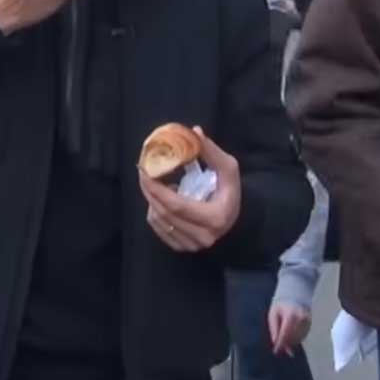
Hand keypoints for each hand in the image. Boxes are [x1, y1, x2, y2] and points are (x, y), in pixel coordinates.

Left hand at [141, 126, 241, 251]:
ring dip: (152, 201)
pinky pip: (160, 230)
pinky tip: (162, 201)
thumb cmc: (230, 191)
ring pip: (159, 222)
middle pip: (164, 213)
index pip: (176, 205)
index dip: (156, 189)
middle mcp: (203, 237)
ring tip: (157, 185)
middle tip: (143, 172)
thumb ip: (211, 151)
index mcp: (214, 218)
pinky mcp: (183, 248)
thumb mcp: (227, 169)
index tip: (145, 171)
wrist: (235, 218)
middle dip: (149, 191)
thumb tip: (194, 131)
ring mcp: (192, 245)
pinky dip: (155, 213)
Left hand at [268, 302, 311, 355]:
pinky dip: (296, 340)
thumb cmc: (281, 306)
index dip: (280, 344)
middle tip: (278, 348)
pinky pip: (302, 337)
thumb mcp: (273, 314)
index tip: (275, 351)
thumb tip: (275, 342)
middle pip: (292, 338)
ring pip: (298, 339)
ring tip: (284, 342)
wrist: (295, 296)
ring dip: (290, 343)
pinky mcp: (310, 325)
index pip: (285, 334)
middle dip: (285, 344)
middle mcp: (301, 319)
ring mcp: (307, 322)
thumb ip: (274, 328)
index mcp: (290, 315)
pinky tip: (290, 338)